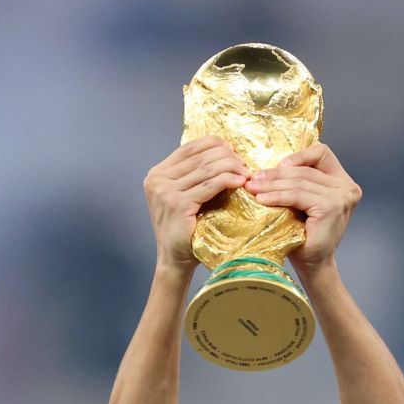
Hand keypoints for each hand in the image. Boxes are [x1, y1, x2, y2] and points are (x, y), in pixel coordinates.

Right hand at [144, 137, 247, 270]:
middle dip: (226, 156)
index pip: (188, 148)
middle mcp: (157, 179)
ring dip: (230, 167)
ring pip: (206, 169)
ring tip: (246, 172)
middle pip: (199, 157)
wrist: (175, 259)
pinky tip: (240, 181)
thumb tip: (225, 153)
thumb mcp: (185, 196)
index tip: (233, 149)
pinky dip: (228, 180)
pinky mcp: (177, 204)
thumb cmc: (185, 230)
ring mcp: (165, 191)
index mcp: (157, 174)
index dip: (213, 144)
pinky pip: (209, 185)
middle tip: (244, 163)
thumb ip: (194, 176)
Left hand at [248, 143, 360, 269]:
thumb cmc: (305, 234)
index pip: (321, 153)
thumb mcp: (303, 202)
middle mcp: (347, 186)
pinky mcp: (331, 207)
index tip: (277, 165)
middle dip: (276, 174)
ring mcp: (341, 196)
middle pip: (306, 170)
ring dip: (272, 185)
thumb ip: (298, 182)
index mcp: (342, 181)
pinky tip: (263, 199)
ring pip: (299, 182)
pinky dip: (278, 196)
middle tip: (253, 178)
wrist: (313, 264)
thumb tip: (266, 166)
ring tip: (253, 188)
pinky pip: (298, 195)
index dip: (299, 155)